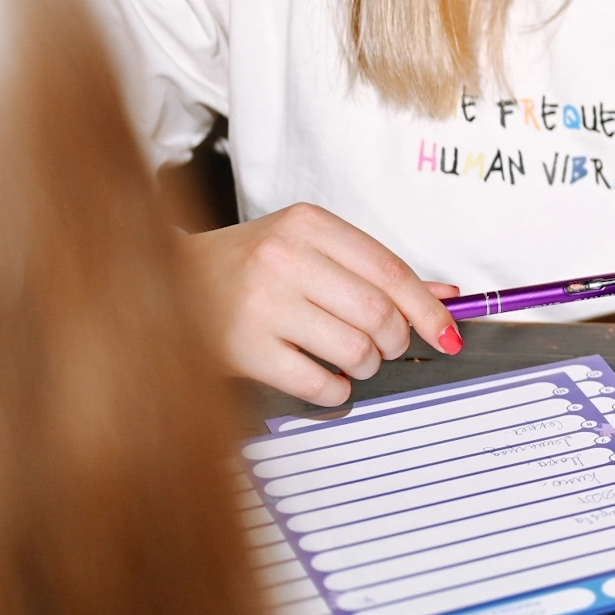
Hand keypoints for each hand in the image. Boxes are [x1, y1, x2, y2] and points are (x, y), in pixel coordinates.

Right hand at [185, 203, 460, 404]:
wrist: (164, 281)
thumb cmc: (248, 266)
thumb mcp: (310, 248)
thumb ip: (374, 270)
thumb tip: (445, 298)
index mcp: (309, 225)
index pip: (391, 271)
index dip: (429, 310)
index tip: (450, 333)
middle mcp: (284, 258)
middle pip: (379, 313)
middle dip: (397, 341)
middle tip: (389, 347)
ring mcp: (260, 304)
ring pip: (354, 350)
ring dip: (367, 365)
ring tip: (354, 360)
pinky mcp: (241, 349)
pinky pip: (318, 383)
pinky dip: (337, 390)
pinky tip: (327, 379)